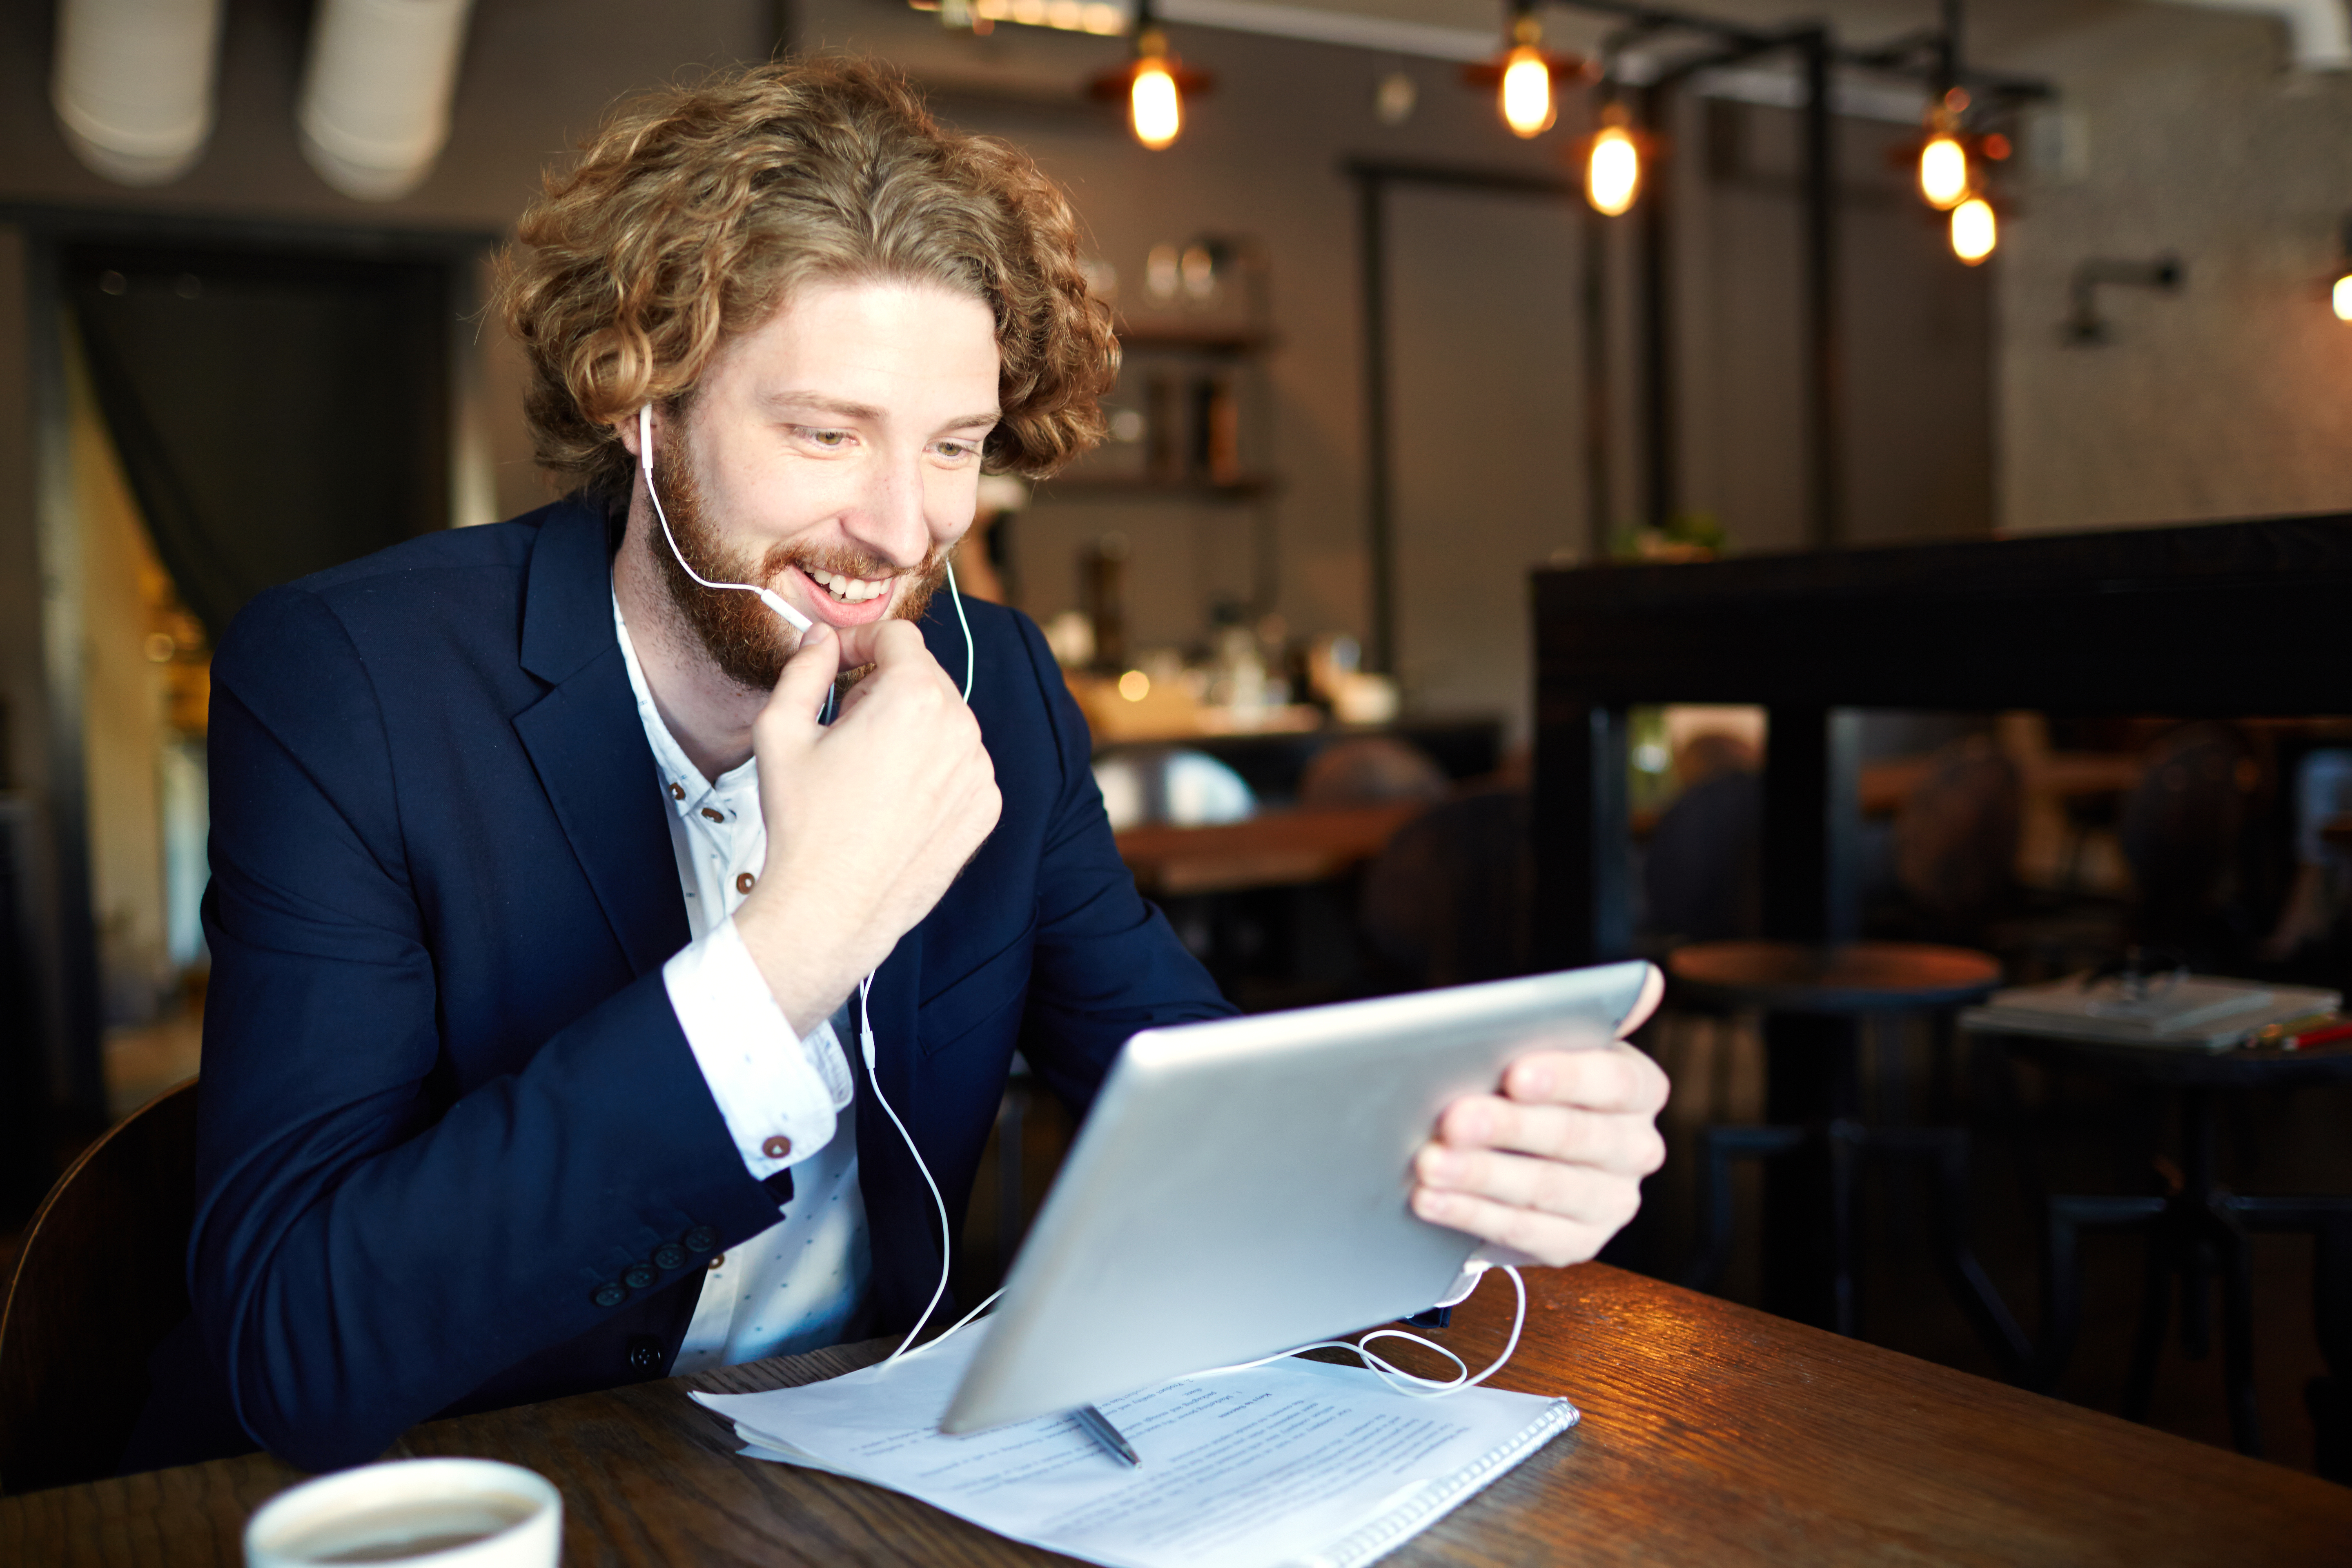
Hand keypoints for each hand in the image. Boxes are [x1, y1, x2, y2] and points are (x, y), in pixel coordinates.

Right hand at [731, 620, 1000, 1033]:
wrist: (832, 908)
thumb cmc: (803, 823)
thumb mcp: (781, 731)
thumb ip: (804, 669)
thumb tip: (819, 638)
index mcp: (914, 696)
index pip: (897, 635)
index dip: (860, 642)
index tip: (837, 665)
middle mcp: (960, 726)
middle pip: (924, 675)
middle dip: (883, 685)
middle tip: (843, 725)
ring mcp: (980, 770)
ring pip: (945, 720)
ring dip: (910, 727)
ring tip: (867, 769)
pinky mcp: (986, 807)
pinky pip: (961, 764)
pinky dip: (933, 768)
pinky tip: (894, 801)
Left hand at [1409, 972, 1669, 1267]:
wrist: (1518, 1152)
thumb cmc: (1527, 1083)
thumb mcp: (1549, 1045)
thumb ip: (1580, 1015)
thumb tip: (1647, 980)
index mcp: (1640, 1088)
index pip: (1615, 1080)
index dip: (1566, 1077)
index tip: (1514, 1074)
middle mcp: (1637, 1147)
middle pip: (1574, 1136)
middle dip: (1507, 1128)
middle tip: (1452, 1120)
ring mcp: (1612, 1201)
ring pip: (1545, 1188)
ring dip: (1480, 1176)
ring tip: (1426, 1162)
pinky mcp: (1577, 1242)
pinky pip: (1524, 1231)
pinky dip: (1470, 1214)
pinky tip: (1431, 1199)